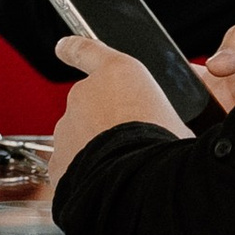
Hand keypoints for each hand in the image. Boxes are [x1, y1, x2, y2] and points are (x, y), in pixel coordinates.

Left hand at [48, 35, 189, 185]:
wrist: (137, 187)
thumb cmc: (164, 151)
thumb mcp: (177, 121)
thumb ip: (155, 113)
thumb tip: (159, 129)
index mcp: (118, 74)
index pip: (88, 50)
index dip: (75, 48)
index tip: (64, 47)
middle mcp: (85, 93)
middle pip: (91, 104)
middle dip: (105, 121)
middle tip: (131, 143)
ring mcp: (67, 126)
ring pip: (79, 135)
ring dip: (95, 148)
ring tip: (123, 167)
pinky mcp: (57, 158)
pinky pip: (70, 163)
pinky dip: (83, 172)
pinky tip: (106, 183)